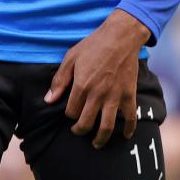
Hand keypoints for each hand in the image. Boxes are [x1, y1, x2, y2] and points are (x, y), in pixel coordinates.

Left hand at [44, 9, 150, 148]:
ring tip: (96, 143)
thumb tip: (49, 100)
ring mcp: (114, 96)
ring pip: (106, 127)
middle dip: (79, 131)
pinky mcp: (129, 95)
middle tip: (78, 131)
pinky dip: (128, 130)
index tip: (71, 112)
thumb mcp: (71, 58)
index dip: (69, 115)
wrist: (121, 36)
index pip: (71, 112)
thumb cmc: (93, 45)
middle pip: (85, 124)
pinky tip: (124, 136)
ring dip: (100, 139)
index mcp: (81, 86)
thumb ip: (59, 80)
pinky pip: (130, 118)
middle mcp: (97, 94)